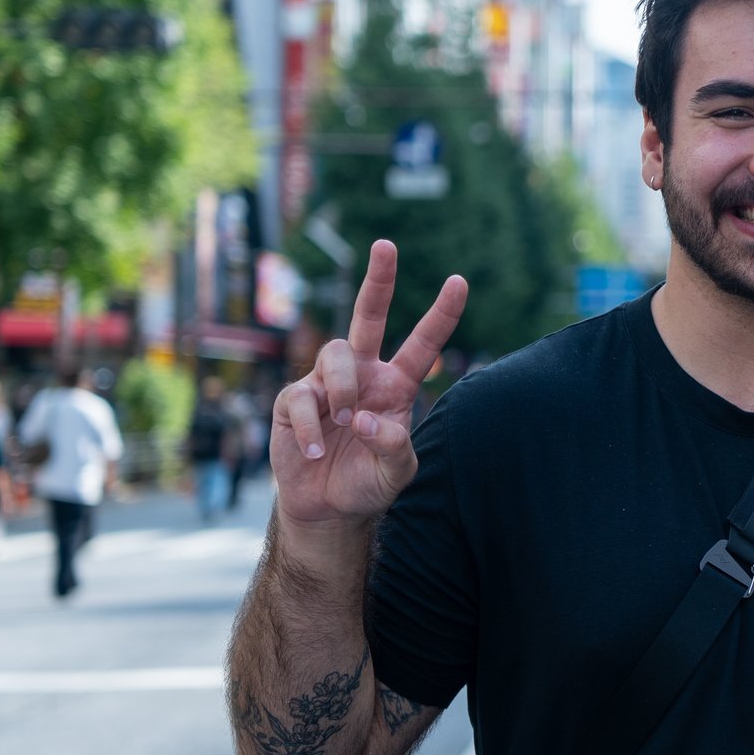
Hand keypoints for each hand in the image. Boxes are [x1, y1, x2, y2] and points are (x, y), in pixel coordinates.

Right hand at [272, 239, 467, 530]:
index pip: (422, 344)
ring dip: (342, 387)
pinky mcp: (293, 400)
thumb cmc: (368, 482)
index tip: (460, 281)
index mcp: (396, 385)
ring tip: (345, 422)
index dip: (441, 314)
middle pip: (368, 316)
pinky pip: (300, 396)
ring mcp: (326, 383)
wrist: (328, 509)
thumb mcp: (396, 472)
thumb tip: (363, 417)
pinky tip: (315, 451)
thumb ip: (392, 446)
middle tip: (386, 245)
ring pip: (335, 354)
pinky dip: (310, 426)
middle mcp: (363, 374)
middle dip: (379, 280)